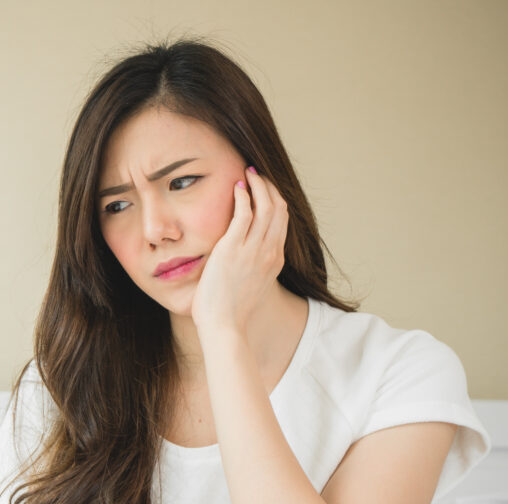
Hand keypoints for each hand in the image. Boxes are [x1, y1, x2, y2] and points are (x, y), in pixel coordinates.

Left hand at [190, 166, 287, 336]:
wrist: (224, 326)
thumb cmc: (230, 312)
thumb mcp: (251, 286)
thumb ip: (253, 268)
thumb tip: (243, 261)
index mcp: (275, 260)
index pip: (282, 221)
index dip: (275, 201)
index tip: (265, 190)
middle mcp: (269, 252)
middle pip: (279, 209)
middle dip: (269, 187)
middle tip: (257, 174)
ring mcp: (253, 250)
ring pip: (265, 206)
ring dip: (258, 185)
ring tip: (247, 173)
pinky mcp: (233, 249)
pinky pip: (244, 213)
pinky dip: (243, 196)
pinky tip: (236, 187)